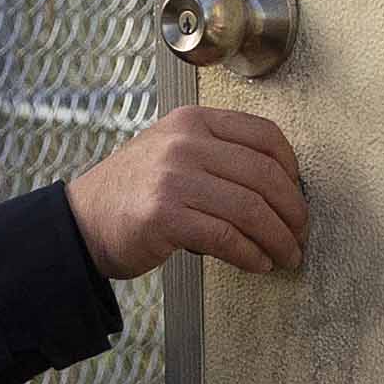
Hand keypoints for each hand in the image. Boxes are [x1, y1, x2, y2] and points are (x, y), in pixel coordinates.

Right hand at [66, 105, 306, 278]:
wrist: (82, 222)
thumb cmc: (134, 192)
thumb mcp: (173, 152)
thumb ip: (219, 155)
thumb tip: (282, 187)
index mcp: (193, 120)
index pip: (264, 134)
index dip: (292, 168)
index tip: (298, 194)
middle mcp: (184, 142)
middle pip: (264, 175)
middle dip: (293, 211)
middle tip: (300, 234)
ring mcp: (173, 177)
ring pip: (250, 208)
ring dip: (277, 238)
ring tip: (286, 255)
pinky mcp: (164, 215)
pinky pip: (226, 236)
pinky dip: (250, 254)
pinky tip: (258, 263)